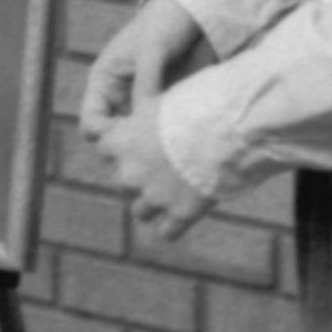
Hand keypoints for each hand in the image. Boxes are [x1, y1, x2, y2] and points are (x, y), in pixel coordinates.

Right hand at [78, 0, 204, 136]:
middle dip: (125, 148)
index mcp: (103, 82)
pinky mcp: (162, 109)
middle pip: (111, 138)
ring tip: (167, 149)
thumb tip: (142, 120)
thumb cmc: (164, 24)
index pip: (90, 123)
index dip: (104, 136)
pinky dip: (165, 140)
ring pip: (135, 140)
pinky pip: (157, 133)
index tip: (129, 140)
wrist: (195, 14)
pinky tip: (181, 141)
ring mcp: (140, 105)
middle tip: (150, 151)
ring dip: (147, 147)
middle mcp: (118, 97)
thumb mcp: (152, 50)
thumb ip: (146, 83)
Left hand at [92, 96, 216, 246]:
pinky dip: (174, 226)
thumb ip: (145, 111)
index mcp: (121, 142)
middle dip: (139, 178)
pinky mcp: (180, 215)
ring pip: (141, 211)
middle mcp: (131, 173)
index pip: (105, 149)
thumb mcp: (161, 98)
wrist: (226, 126)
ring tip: (174, 192)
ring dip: (154, 203)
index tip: (139, 142)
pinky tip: (186, 213)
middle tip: (163, 167)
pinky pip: (167, 232)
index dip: (122, 146)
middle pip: (123, 183)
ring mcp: (155, 197)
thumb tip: (143, 111)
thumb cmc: (197, 103)